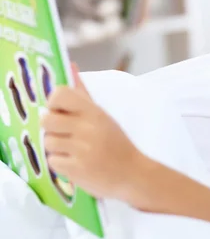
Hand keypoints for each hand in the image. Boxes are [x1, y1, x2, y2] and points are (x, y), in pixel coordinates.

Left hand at [41, 63, 142, 199]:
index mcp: (94, 112)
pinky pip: (52, 161)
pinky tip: (76, 163)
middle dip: (52, 129)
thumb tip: (71, 66)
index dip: (53, 103)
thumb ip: (82, 94)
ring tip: (74, 151)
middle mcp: (87, 128)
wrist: (133, 173)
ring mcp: (82, 149)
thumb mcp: (102, 116)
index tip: (60, 112)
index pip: (60, 94)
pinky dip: (61, 164)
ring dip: (57, 148)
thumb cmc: (116, 143)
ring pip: (48, 142)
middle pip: (47, 120)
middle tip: (67, 135)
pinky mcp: (76, 169)